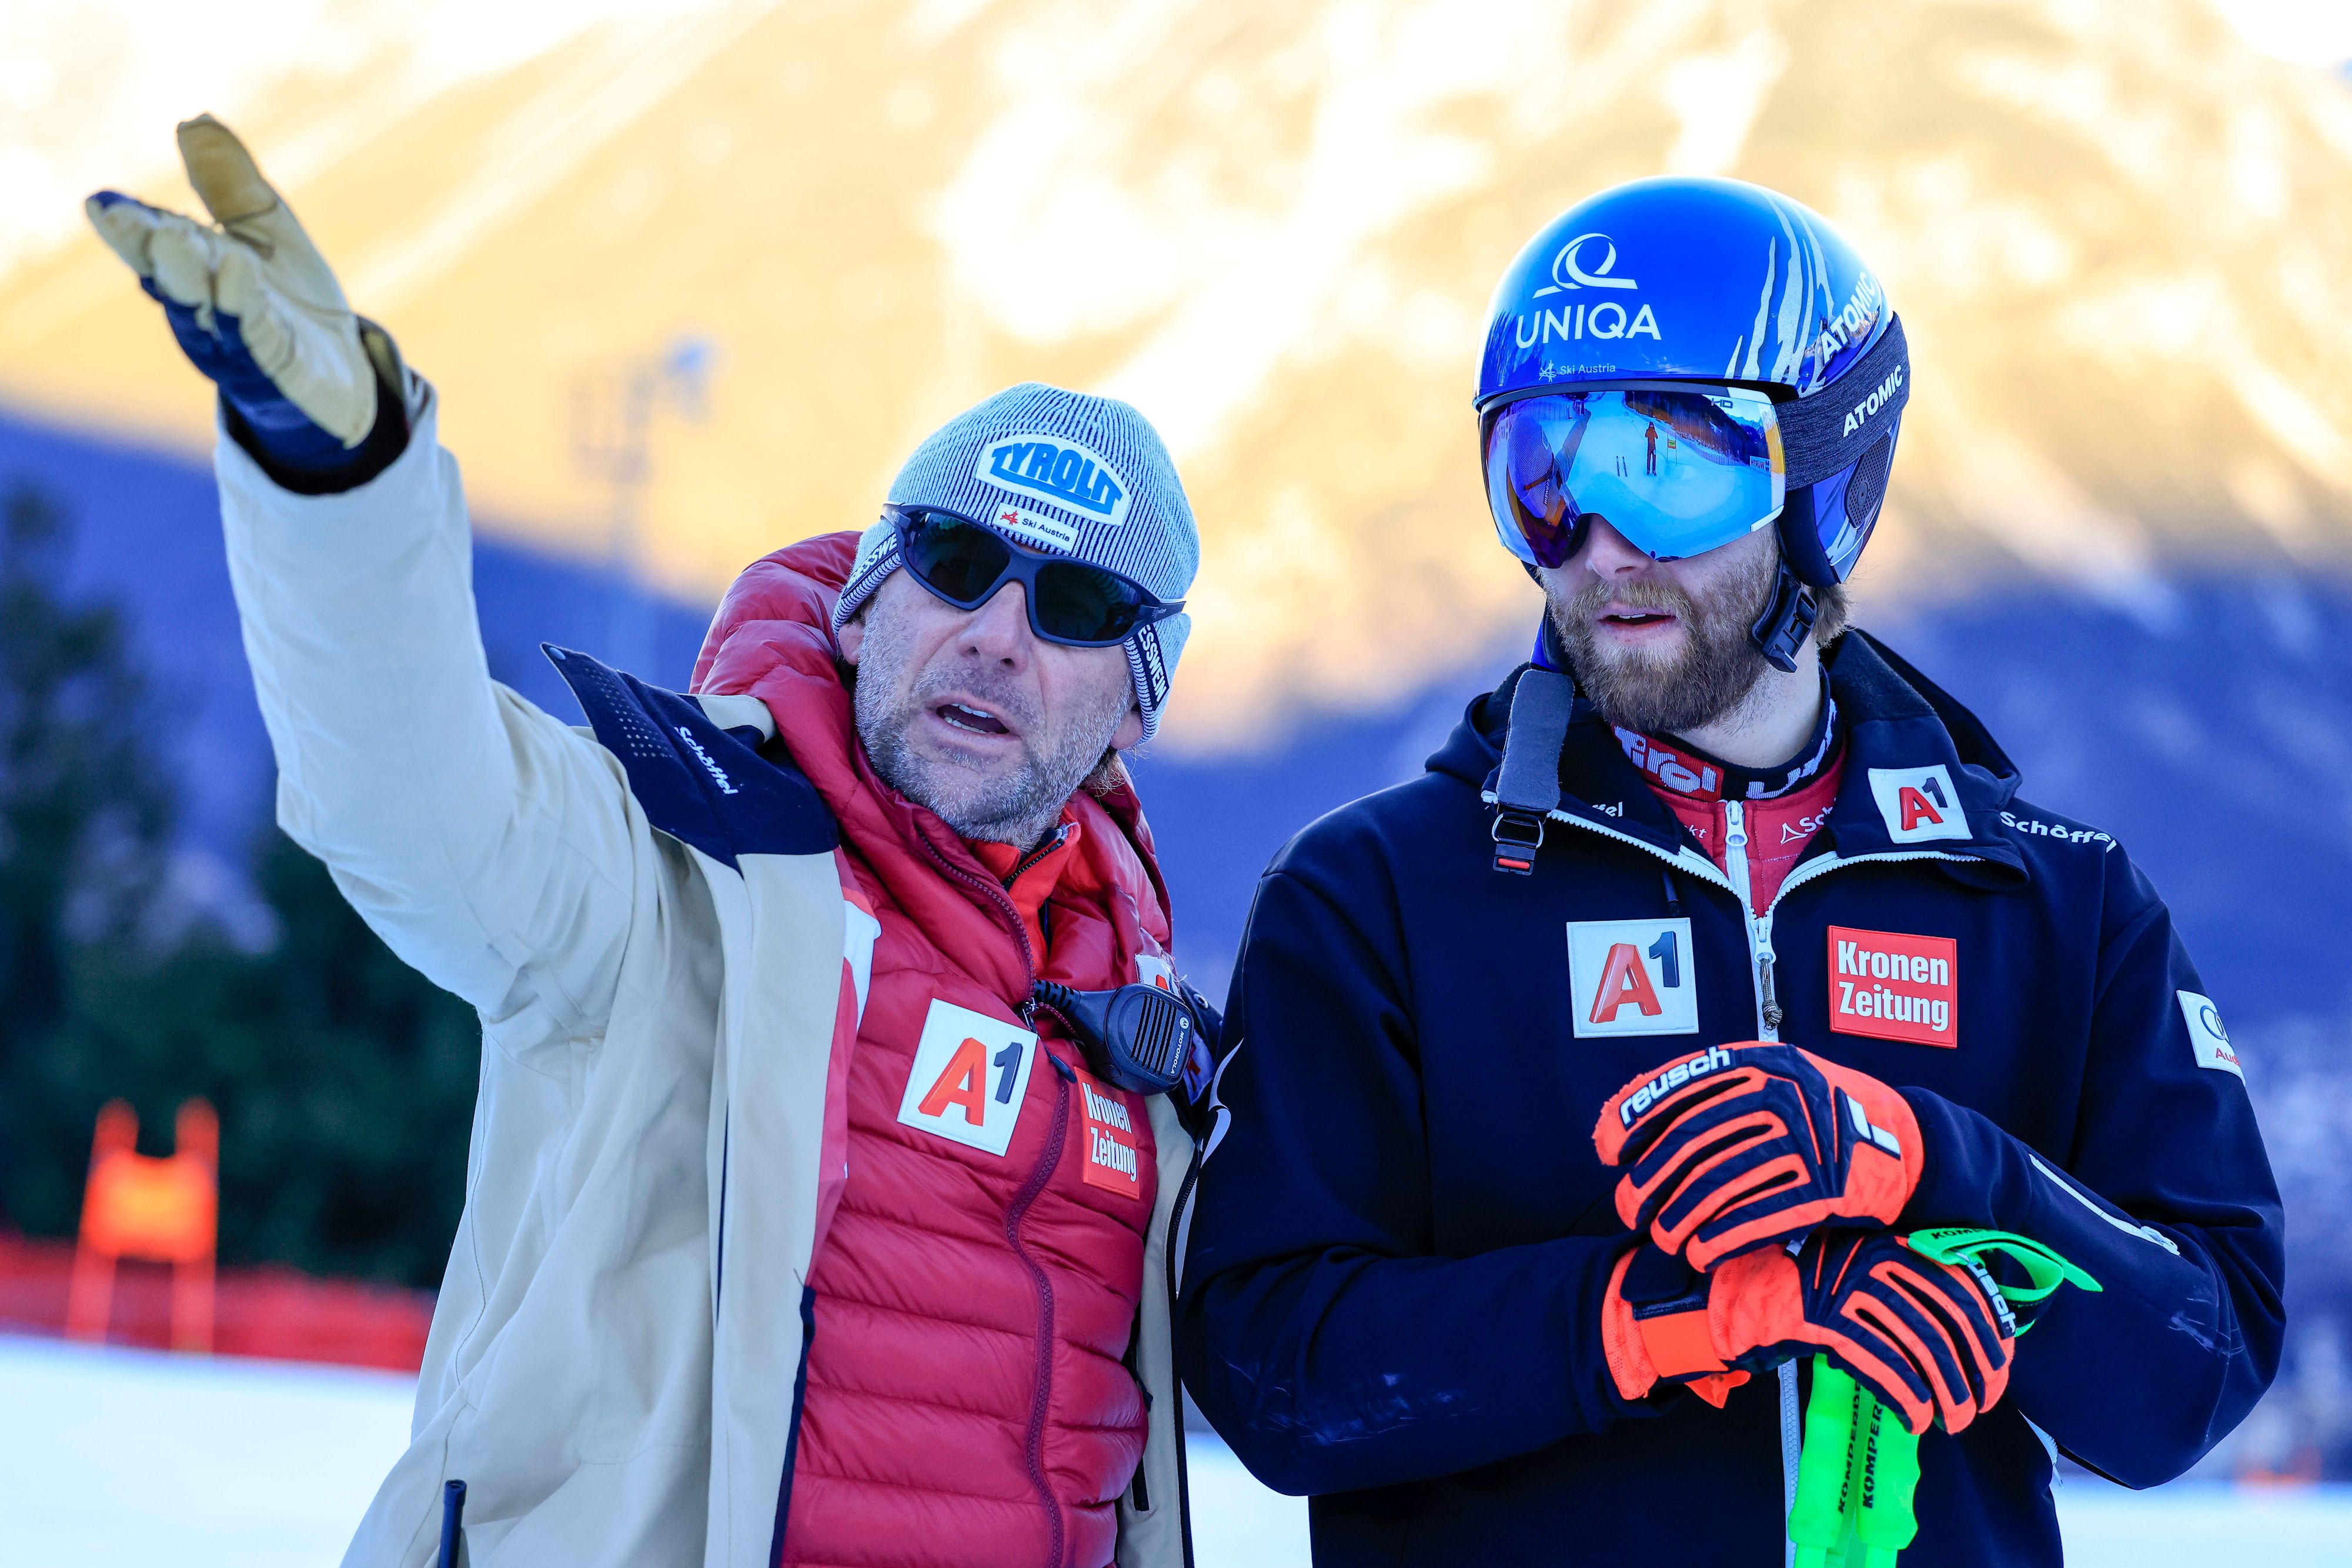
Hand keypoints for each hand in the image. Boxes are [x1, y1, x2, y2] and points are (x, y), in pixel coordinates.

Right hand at [85, 115, 398, 477]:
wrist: (340, 372)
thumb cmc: (292, 301)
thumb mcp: (267, 232)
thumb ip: (231, 184)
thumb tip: (194, 119)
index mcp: (197, 269)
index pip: (156, 242)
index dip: (128, 224)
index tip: (101, 202)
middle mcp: (205, 307)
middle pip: (170, 276)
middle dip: (149, 247)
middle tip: (127, 218)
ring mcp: (237, 342)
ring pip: (204, 310)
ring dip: (187, 277)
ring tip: (174, 239)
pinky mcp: (275, 370)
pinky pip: (256, 339)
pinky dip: (243, 308)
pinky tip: (239, 274)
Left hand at [1593, 1042, 1923, 1269]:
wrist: (1906, 1143)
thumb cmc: (1818, 1115)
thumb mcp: (1769, 1079)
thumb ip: (1703, 1092)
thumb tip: (1616, 1121)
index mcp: (1760, 1063)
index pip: (1677, 1090)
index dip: (1633, 1123)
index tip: (1609, 1153)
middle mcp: (1781, 1095)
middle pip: (1690, 1144)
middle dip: (1648, 1182)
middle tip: (1629, 1207)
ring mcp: (1806, 1142)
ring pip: (1717, 1185)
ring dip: (1678, 1218)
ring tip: (1663, 1236)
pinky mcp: (1826, 1189)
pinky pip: (1757, 1218)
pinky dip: (1720, 1239)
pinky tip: (1700, 1253)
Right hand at [1602, 1231, 2014, 1435]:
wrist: (1727, 1295)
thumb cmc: (1795, 1294)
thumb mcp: (1854, 1280)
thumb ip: (1900, 1292)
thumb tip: (1963, 1335)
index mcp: (1886, 1241)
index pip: (1961, 1283)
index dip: (1990, 1331)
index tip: (1999, 1367)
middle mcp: (1872, 1256)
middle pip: (1949, 1318)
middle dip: (1976, 1370)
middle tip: (1980, 1405)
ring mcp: (1847, 1285)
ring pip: (1923, 1346)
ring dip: (1948, 1393)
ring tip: (1952, 1420)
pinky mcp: (1826, 1318)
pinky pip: (1885, 1365)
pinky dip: (1909, 1398)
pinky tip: (1915, 1418)